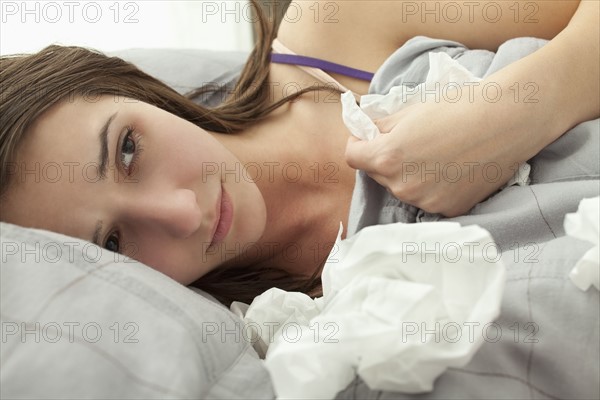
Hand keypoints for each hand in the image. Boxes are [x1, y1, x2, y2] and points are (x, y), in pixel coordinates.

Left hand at [344, 98, 526, 216]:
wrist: (508, 119)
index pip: (353, 156)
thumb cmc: (460, 107)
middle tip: (411, 141)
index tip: (368, 136)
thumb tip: (366, 131)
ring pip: (404, 188)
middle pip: (378, 174)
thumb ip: (381, 126)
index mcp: (386, 158)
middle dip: (386, 159)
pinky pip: (429, 198)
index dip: (358, 143)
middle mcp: (402, 186)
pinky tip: (452, 168)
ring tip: (437, 153)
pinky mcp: (449, 209)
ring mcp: (426, 201)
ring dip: (410, 174)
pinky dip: (434, 186)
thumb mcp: (410, 110)